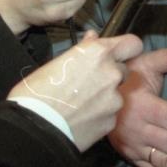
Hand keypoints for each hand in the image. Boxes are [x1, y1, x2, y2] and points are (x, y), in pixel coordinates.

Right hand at [10, 31, 142, 150]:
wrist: (35, 129)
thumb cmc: (37, 93)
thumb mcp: (57, 62)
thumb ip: (83, 50)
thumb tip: (93, 38)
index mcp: (98, 53)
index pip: (132, 43)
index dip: (126, 49)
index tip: (120, 54)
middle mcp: (112, 73)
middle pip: (123, 70)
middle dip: (112, 74)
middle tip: (92, 82)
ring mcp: (114, 98)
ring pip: (117, 93)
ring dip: (106, 96)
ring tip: (82, 104)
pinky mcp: (112, 120)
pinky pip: (111, 113)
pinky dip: (101, 114)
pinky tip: (83, 117)